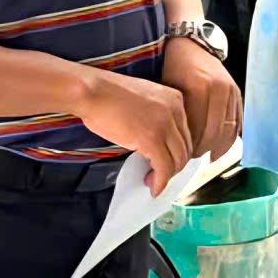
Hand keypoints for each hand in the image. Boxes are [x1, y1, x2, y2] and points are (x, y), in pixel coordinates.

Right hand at [77, 70, 191, 189]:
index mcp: (174, 99)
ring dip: (167, 176)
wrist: (91, 91)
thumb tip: (157, 145)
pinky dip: (160, 181)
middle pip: (185, 148)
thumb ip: (156, 118)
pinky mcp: (151, 139)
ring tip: (153, 182)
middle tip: (159, 176)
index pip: (186, 133)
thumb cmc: (107, 95)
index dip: (177, 152)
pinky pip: (164, 168)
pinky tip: (153, 186)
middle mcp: (175, 110)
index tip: (166, 163)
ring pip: (177, 160)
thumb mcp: (143, 101)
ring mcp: (164, 125)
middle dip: (174, 166)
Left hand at [162, 36, 242, 164]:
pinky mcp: (237, 92)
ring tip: (206, 152)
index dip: (192, 145)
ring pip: (229, 128)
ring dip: (218, 145)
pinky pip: (238, 121)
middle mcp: (219, 89)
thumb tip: (181, 146)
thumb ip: (178, 116)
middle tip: (193, 155)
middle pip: (215, 131)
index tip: (184, 154)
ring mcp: (231, 90)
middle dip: (204, 147)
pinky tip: (221, 146)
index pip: (198, 128)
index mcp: (199, 88)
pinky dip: (231, 137)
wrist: (190, 46)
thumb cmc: (174, 69)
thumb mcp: (170, 92)